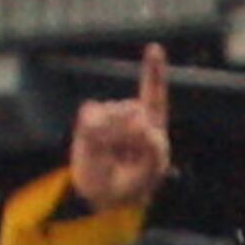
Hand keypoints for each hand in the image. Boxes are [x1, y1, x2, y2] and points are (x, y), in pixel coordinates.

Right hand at [67, 44, 172, 218]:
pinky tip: (98, 149)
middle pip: (135, 112)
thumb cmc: (131, 186)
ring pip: (114, 114)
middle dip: (133, 136)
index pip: (154, 96)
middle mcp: (131, 115)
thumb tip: (140, 119)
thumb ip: (153, 148)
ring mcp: (109, 114)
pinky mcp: (89, 118)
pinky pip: (93, 117)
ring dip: (115, 139)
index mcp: (152, 128)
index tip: (154, 47)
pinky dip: (97, 134)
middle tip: (129, 161)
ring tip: (113, 158)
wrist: (101, 197)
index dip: (153, 72)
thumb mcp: (150, 173)